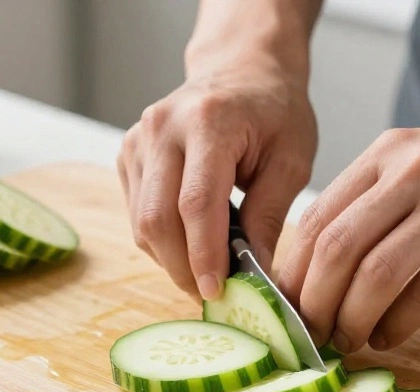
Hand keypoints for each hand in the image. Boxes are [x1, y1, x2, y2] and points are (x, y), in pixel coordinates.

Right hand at [116, 52, 317, 300]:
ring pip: (142, 222)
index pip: (196, 203)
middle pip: (158, 219)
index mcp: (208, 122)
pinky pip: (137, 214)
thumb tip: (254, 273)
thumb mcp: (292, 159)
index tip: (218, 291)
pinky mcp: (127, 153)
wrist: (241, 69)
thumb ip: (270, 215)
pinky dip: (162, 240)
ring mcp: (138, 140)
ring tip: (207, 268)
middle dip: (183, 268)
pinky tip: (191, 240)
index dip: (204, 254)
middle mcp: (162, 128)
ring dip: (172, 259)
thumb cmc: (273, 111)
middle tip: (213, 294)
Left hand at [278, 106, 419, 352]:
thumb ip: (376, 201)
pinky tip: (389, 337)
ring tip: (347, 341)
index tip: (283, 308)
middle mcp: (413, 170)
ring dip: (352, 319)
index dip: (290, 272)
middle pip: (336, 248)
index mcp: (387, 153)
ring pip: (377, 273)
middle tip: (310, 335)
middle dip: (313, 303)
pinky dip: (400, 324)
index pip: (314, 217)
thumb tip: (322, 266)